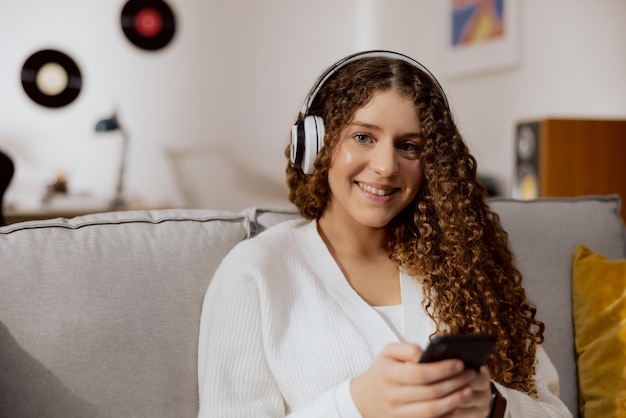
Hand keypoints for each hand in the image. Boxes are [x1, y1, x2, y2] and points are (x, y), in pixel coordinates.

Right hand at [351, 343, 487, 417]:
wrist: (365, 398)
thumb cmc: (384, 370)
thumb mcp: (388, 353)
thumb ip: (407, 348)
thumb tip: (426, 354)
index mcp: (388, 373)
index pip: (419, 373)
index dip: (442, 369)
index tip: (460, 363)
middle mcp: (392, 395)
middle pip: (429, 392)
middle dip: (454, 383)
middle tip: (471, 374)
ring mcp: (398, 413)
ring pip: (431, 410)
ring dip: (454, 401)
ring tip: (468, 390)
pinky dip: (446, 416)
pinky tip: (458, 407)